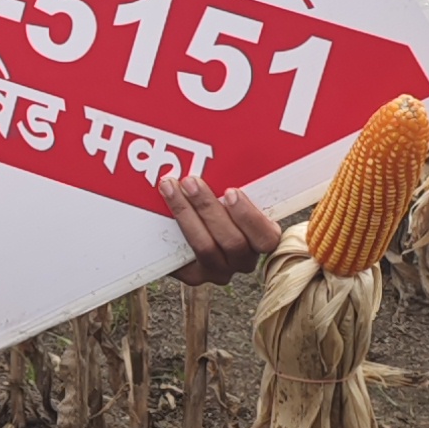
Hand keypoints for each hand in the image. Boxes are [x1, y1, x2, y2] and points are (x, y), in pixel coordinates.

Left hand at [166, 177, 282, 284]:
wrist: (188, 229)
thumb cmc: (220, 204)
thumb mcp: (231, 193)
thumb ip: (234, 184)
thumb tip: (226, 151)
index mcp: (262, 239)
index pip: (266, 237)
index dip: (249, 217)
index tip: (231, 192)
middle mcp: (244, 260)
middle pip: (232, 241)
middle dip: (209, 208)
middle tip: (190, 182)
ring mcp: (219, 271)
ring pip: (206, 248)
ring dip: (186, 214)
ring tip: (171, 188)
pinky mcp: (194, 275)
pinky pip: (183, 256)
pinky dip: (172, 230)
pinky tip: (162, 210)